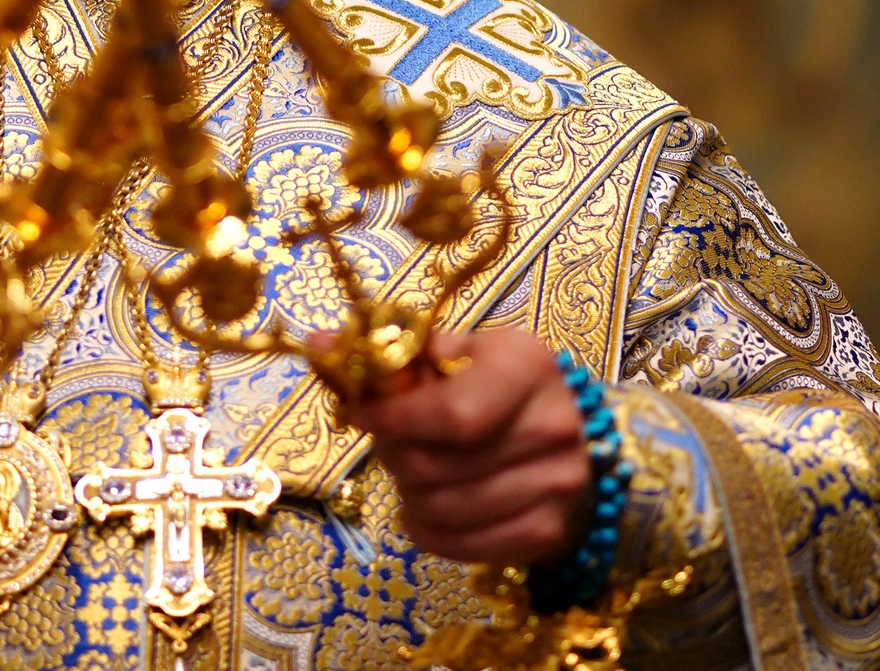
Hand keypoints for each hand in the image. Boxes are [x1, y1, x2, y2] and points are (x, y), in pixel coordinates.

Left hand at [344, 329, 590, 565]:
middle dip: (392, 455)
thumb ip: (390, 352)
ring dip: (407, 494)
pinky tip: (422, 509)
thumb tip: (318, 345)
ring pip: (445, 509)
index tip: (355, 414)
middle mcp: (551, 424)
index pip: (450, 411)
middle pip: (438, 465)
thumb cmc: (499, 384)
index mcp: (526, 365)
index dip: (393, 419)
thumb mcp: (455, 352)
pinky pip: (464, 546)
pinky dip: (427, 531)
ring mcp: (557, 484)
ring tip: (408, 473)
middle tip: (386, 442)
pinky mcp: (549, 532)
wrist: (573, 436)